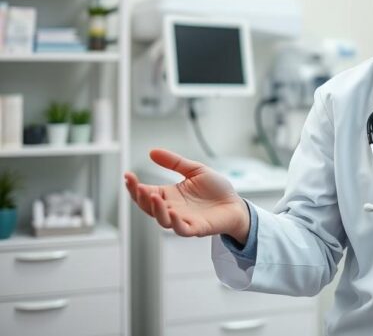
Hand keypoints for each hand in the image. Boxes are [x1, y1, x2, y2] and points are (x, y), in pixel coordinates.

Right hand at [124, 149, 248, 241]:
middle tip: (138, 186)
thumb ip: (174, 163)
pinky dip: (175, 223)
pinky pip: (181, 229)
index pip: (146, 192)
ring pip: (162, 220)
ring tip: (154, 196)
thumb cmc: (216, 189)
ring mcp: (183, 219)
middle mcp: (172, 208)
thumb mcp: (194, 170)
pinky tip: (173, 212)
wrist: (235, 204)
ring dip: (156, 209)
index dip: (134, 186)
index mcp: (169, 195)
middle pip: (149, 207)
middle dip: (141, 197)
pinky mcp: (196, 228)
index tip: (127, 175)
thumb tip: (152, 152)